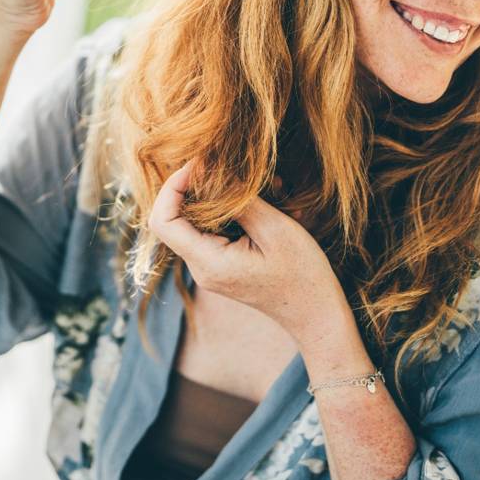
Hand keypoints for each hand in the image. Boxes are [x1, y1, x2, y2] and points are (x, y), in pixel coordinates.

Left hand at [147, 161, 348, 345]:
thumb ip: (236, 200)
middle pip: (175, 218)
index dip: (172, 187)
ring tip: (255, 185)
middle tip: (225, 167)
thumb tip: (207, 171)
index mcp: (208, 263)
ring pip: (194, 221)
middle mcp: (201, 268)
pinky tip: (261, 202)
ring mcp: (209, 268)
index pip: (163, 221)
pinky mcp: (221, 264)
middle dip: (196, 187)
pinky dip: (228, 211)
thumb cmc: (302, 274)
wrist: (317, 314)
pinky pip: (212, 230)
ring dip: (217, 197)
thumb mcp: (273, 229)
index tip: (198, 165)